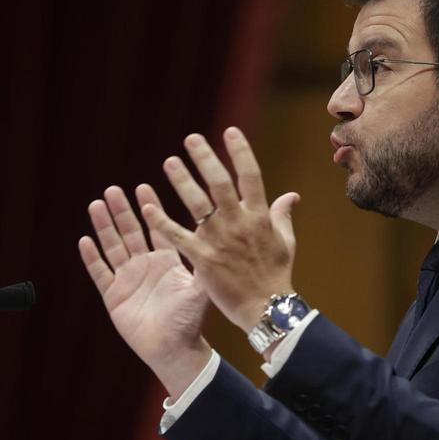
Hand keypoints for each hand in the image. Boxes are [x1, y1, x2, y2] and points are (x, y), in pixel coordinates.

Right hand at [79, 184, 211, 396]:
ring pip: (112, 246)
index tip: (143, 187)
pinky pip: (100, 273)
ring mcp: (127, 279)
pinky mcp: (113, 295)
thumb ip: (204, 266)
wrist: (174, 350)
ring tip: (97, 204)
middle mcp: (145, 266)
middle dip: (122, 210)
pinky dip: (92, 257)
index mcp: (166, 261)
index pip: (156, 228)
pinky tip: (85, 240)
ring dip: (104, 226)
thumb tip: (217, 239)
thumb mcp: (199, 290)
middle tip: (113, 189)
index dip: (149, 208)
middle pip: (130, 231)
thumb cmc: (190, 321)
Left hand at [141, 127, 298, 331]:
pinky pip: (179, 237)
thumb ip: (282, 215)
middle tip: (191, 139)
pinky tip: (147, 208)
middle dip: (205, 158)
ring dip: (182, 181)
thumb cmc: (276, 275)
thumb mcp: (285, 242)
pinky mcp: (204, 260)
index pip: (251, 176)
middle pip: (220, 183)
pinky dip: (162, 222)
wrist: (266, 308)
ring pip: (197, 204)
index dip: (240, 152)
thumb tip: (291, 194)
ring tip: (169, 162)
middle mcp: (239, 223)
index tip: (229, 131)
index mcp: (260, 216)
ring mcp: (220, 240)